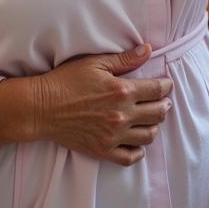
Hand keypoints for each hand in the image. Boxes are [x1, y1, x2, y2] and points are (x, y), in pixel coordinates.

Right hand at [33, 45, 172, 165]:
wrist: (42, 108)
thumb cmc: (66, 81)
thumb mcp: (96, 63)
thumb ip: (125, 59)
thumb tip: (147, 50)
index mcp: (122, 91)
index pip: (157, 90)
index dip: (166, 86)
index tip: (167, 84)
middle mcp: (121, 115)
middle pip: (158, 113)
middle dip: (165, 105)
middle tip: (163, 100)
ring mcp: (113, 136)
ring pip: (148, 136)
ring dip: (154, 126)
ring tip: (151, 119)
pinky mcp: (102, 151)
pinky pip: (130, 157)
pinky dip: (138, 151)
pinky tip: (137, 142)